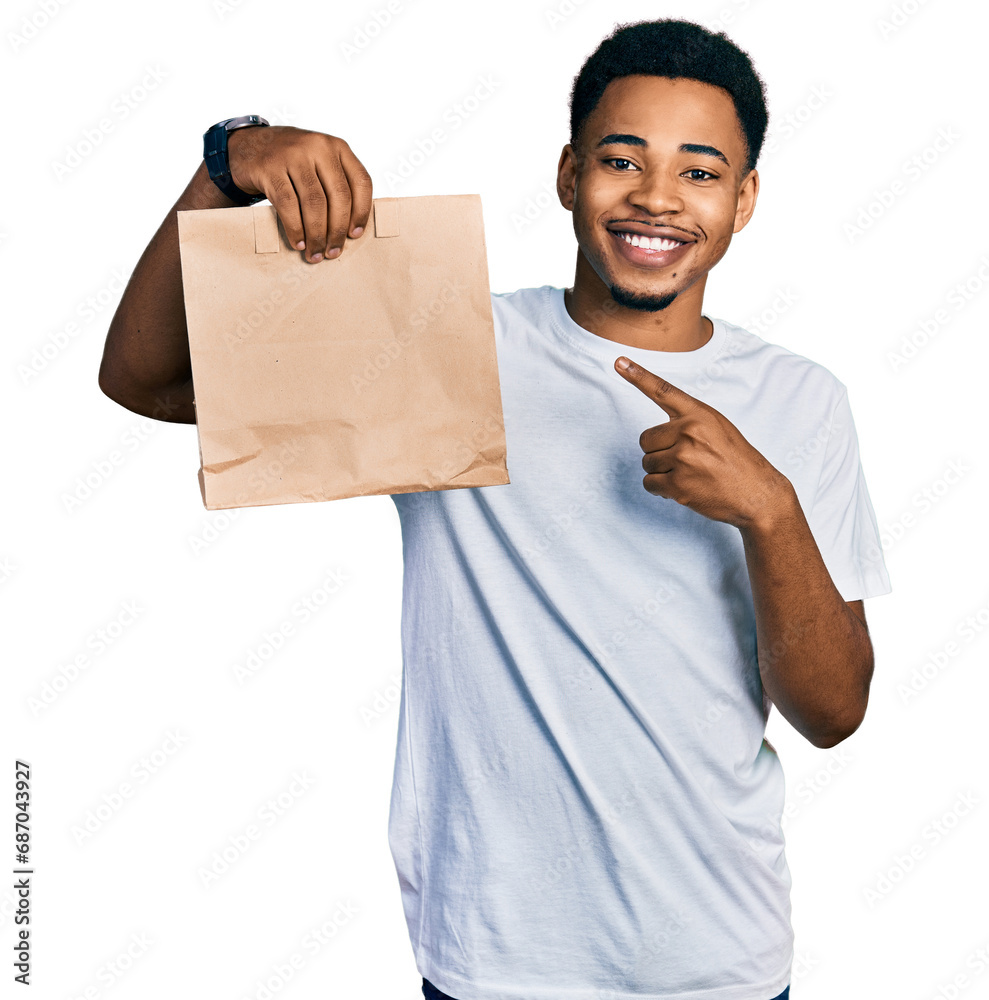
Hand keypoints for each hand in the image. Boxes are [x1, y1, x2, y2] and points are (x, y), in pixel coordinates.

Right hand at [227, 125, 372, 263]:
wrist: (249, 146)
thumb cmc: (292, 163)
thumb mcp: (319, 162)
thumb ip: (337, 184)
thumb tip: (349, 230)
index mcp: (337, 146)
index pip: (361, 181)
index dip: (361, 212)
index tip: (355, 235)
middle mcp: (318, 146)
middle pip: (338, 196)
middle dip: (337, 231)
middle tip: (333, 252)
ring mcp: (293, 155)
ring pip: (314, 203)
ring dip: (317, 235)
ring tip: (316, 253)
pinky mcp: (270, 168)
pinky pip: (288, 205)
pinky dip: (295, 229)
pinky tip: (298, 243)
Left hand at [614, 356, 790, 529]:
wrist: (757, 494)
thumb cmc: (736, 460)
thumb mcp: (718, 428)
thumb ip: (689, 423)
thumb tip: (656, 436)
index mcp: (699, 414)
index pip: (663, 391)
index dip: (638, 376)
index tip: (619, 362)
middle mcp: (688, 432)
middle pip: (645, 439)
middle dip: (658, 451)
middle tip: (684, 460)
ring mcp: (682, 458)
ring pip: (647, 462)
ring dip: (662, 471)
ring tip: (690, 474)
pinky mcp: (678, 484)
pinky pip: (649, 483)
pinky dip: (661, 489)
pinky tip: (682, 488)